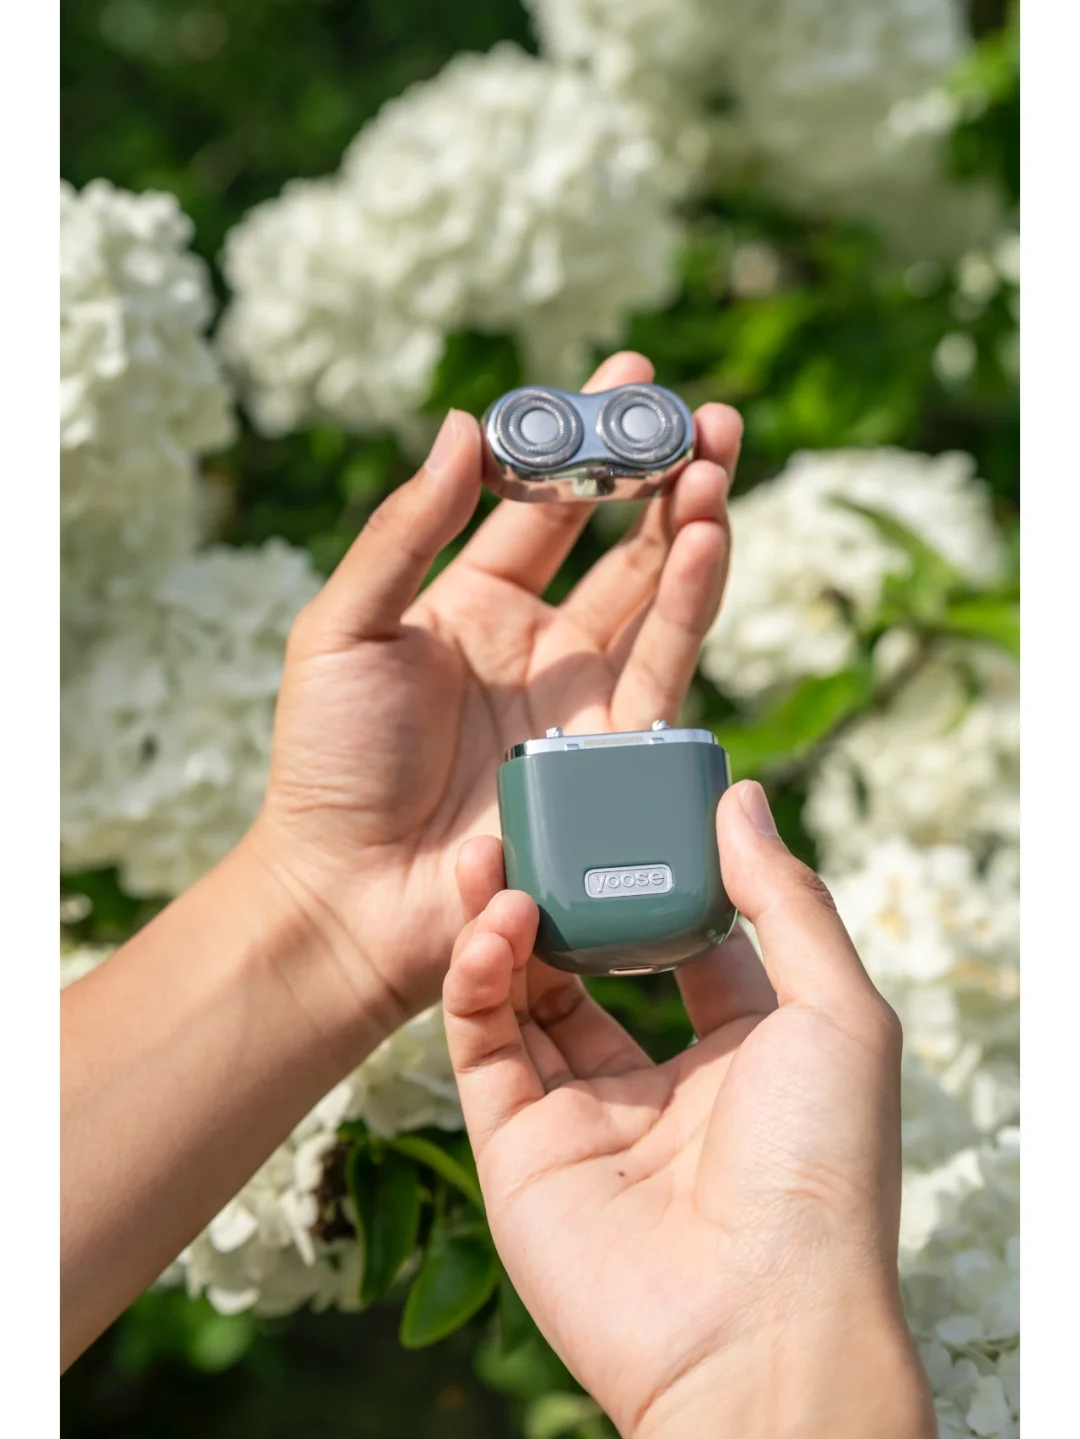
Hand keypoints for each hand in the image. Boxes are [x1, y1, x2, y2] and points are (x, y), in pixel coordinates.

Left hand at [248, 352, 741, 1041]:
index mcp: (469, 605)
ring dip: (691, 523)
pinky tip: (705, 534)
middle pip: (616, 543)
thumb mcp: (342, 627)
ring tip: (720, 456)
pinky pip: (663, 664)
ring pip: (655, 595)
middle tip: (704, 414)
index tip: (631, 375)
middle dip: (662, 476)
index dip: (581, 441)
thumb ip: (405, 531)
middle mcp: (536, 644)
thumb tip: (462, 426)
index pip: (539, 504)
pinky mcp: (610, 754)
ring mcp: (579, 699)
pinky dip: (691, 599)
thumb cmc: (327, 761)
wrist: (349, 892)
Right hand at [442, 781, 935, 1438]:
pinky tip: (495, 926)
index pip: (682, 941)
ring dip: (505, 920)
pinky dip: (477, 978)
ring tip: (495, 858)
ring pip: (524, 994)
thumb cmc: (822, 1171)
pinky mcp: (517, 1148)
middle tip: (533, 823)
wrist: (756, 1327)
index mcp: (744, 1053)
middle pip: (590, 961)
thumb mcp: (838, 1014)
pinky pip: (482, 1046)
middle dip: (561, 891)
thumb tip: (742, 799)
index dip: (654, 873)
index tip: (626, 805)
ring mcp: (583, 1116)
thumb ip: (786, 901)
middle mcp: (659, 1084)